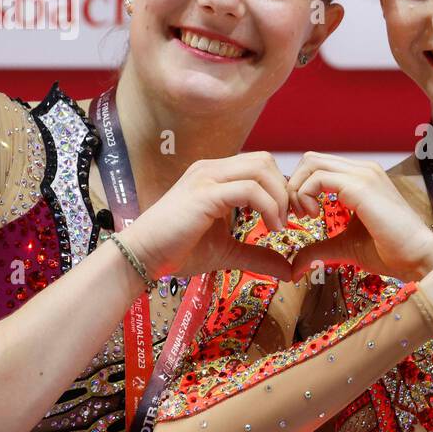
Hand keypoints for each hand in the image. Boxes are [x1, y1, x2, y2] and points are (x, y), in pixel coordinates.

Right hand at [116, 152, 292, 281]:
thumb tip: (289, 270)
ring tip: (279, 226)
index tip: (290, 217)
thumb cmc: (178, 251)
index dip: (281, 188)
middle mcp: (211, 169)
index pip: (260, 165)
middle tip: (291, 219)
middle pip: (265, 161)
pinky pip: (249, 189)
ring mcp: (206, 178)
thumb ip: (258, 256)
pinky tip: (271, 228)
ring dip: (279, 197)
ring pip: (261, 169)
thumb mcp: (228, 252)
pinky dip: (268, 207)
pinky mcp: (205, 194)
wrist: (141, 256)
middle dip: (285, 188)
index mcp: (215, 176)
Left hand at [285, 153, 432, 280]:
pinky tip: (314, 217)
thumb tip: (294, 266)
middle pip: (311, 160)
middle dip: (294, 186)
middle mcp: (363, 169)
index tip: (300, 216)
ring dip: (297, 190)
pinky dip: (305, 195)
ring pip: (311, 163)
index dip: (300, 188)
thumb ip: (319, 249)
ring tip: (305, 216)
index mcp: (361, 178)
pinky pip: (318, 178)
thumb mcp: (345, 247)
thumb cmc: (390, 251)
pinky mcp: (360, 186)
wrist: (416, 257)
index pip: (318, 167)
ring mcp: (363, 174)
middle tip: (297, 215)